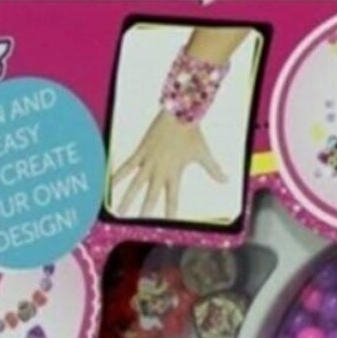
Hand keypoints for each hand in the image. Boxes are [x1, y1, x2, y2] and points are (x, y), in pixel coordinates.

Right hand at [110, 111, 227, 218]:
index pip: (172, 198)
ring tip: (120, 212)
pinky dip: (117, 176)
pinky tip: (109, 185)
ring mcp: (149, 161)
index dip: (170, 211)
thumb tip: (227, 180)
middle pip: (151, 195)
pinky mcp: (141, 151)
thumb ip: (214, 169)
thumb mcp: (204, 153)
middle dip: (145, 210)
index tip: (167, 223)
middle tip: (139, 223)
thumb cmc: (192, 133)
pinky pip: (126, 166)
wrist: (179, 114)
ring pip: (135, 184)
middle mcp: (160, 170)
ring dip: (127, 198)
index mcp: (175, 173)